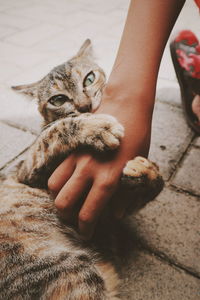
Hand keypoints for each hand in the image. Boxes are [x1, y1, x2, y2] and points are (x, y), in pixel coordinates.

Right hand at [48, 87, 152, 239]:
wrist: (126, 107)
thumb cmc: (137, 138)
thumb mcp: (138, 168)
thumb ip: (125, 194)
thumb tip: (114, 215)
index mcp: (109, 178)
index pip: (88, 213)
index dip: (85, 228)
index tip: (86, 233)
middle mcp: (89, 170)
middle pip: (63, 203)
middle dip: (67, 217)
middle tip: (75, 218)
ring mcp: (77, 157)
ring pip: (54, 187)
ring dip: (59, 199)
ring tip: (69, 201)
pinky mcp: (72, 148)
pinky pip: (56, 170)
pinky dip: (59, 182)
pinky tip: (68, 184)